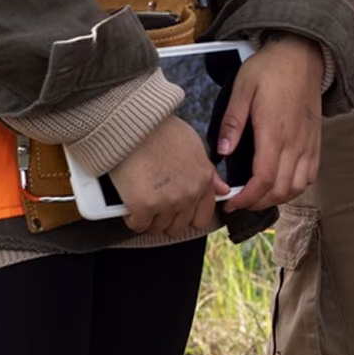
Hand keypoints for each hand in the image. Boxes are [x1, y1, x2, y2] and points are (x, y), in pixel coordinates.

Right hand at [109, 117, 219, 238]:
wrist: (133, 126)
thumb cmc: (161, 132)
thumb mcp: (194, 148)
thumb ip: (208, 174)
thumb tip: (223, 191)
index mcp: (203, 180)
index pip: (202, 218)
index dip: (187, 217)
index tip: (176, 213)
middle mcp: (189, 194)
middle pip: (178, 227)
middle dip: (165, 219)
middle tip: (155, 203)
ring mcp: (167, 202)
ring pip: (157, 228)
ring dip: (148, 218)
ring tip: (142, 197)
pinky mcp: (144, 206)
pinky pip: (138, 225)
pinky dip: (132, 216)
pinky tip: (130, 201)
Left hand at [219, 35, 326, 212]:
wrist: (303, 54)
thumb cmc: (270, 69)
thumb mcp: (243, 88)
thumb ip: (232, 121)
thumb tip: (223, 151)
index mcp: (274, 131)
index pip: (264, 179)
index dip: (247, 198)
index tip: (231, 203)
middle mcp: (295, 142)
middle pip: (281, 189)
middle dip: (258, 203)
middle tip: (239, 201)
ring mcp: (308, 143)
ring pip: (298, 186)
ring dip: (278, 197)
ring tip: (258, 195)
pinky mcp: (315, 140)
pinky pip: (311, 174)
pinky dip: (296, 186)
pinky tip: (281, 183)